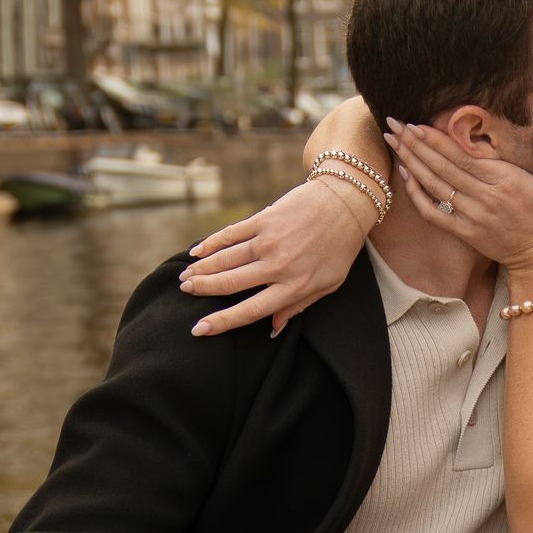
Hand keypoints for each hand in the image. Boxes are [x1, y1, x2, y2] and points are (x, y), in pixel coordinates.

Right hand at [179, 178, 368, 335]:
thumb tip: (273, 328)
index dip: (223, 322)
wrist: (346, 202)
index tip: (200, 329)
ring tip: (186, 276)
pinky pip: (231, 234)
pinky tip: (197, 251)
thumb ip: (298, 306)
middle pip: (230, 283)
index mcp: (295, 287)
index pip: (252, 311)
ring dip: (202, 269)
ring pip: (225, 259)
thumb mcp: (328, 284)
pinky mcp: (265, 219)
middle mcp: (279, 266)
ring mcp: (270, 240)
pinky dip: (211, 243)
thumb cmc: (339, 247)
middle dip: (203, 289)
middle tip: (185, 291)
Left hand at [385, 117, 532, 279]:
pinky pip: (434, 213)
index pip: (462, 157)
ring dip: (411, 162)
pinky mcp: (465, 232)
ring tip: (392, 142)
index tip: (416, 124)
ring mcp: (472, 216)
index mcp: (505, 181)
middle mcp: (485, 197)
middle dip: (415, 144)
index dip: (437, 140)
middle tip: (394, 124)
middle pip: (442, 167)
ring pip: (434, 186)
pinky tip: (405, 176)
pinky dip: (417, 195)